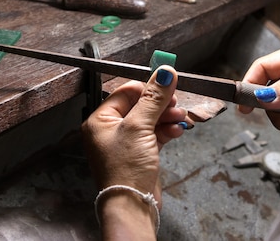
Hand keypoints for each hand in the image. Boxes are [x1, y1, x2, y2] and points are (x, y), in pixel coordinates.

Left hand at [81, 66, 186, 239]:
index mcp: (100, 120)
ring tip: (180, 117)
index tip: (167, 83)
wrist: (133, 205)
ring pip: (149, 120)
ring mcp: (125, 143)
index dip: (147, 88)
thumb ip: (153, 98)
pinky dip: (166, 131)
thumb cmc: (125, 169)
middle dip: (160, 104)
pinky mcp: (139, 155)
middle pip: (139, 106)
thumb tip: (165, 73)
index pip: (124, 93)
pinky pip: (154, 135)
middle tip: (176, 102)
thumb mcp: (139, 127)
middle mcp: (109, 130)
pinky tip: (177, 130)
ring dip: (166, 117)